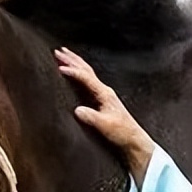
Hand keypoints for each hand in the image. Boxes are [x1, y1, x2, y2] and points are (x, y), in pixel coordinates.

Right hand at [54, 47, 155, 184]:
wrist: (133, 140)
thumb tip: (77, 110)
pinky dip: (79, 73)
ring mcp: (103, 94)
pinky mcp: (102, 100)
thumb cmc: (121, 133)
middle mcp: (104, 91)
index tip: (59, 67)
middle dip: (72, 60)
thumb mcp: (105, 126)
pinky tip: (75, 74)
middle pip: (86, 70)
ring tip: (64, 55)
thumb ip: (91, 117)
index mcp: (104, 94)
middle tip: (58, 51)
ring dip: (75, 63)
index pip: (86, 78)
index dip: (73, 72)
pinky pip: (88, 81)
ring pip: (87, 73)